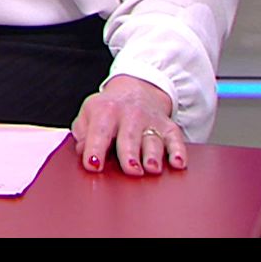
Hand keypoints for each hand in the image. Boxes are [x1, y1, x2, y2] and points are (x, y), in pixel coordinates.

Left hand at [72, 76, 186, 176]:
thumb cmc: (108, 109)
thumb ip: (82, 132)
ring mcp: (150, 121)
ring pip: (153, 140)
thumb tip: (82, 151)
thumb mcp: (89, 114)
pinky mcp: (168, 128)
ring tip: (152, 168)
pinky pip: (176, 140)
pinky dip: (178, 152)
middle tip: (131, 170)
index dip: (95, 148)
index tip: (93, 165)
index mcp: (105, 111)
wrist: (135, 90)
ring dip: (153, 155)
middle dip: (130, 154)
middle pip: (129, 137)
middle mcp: (130, 115)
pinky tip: (178, 163)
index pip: (99, 132)